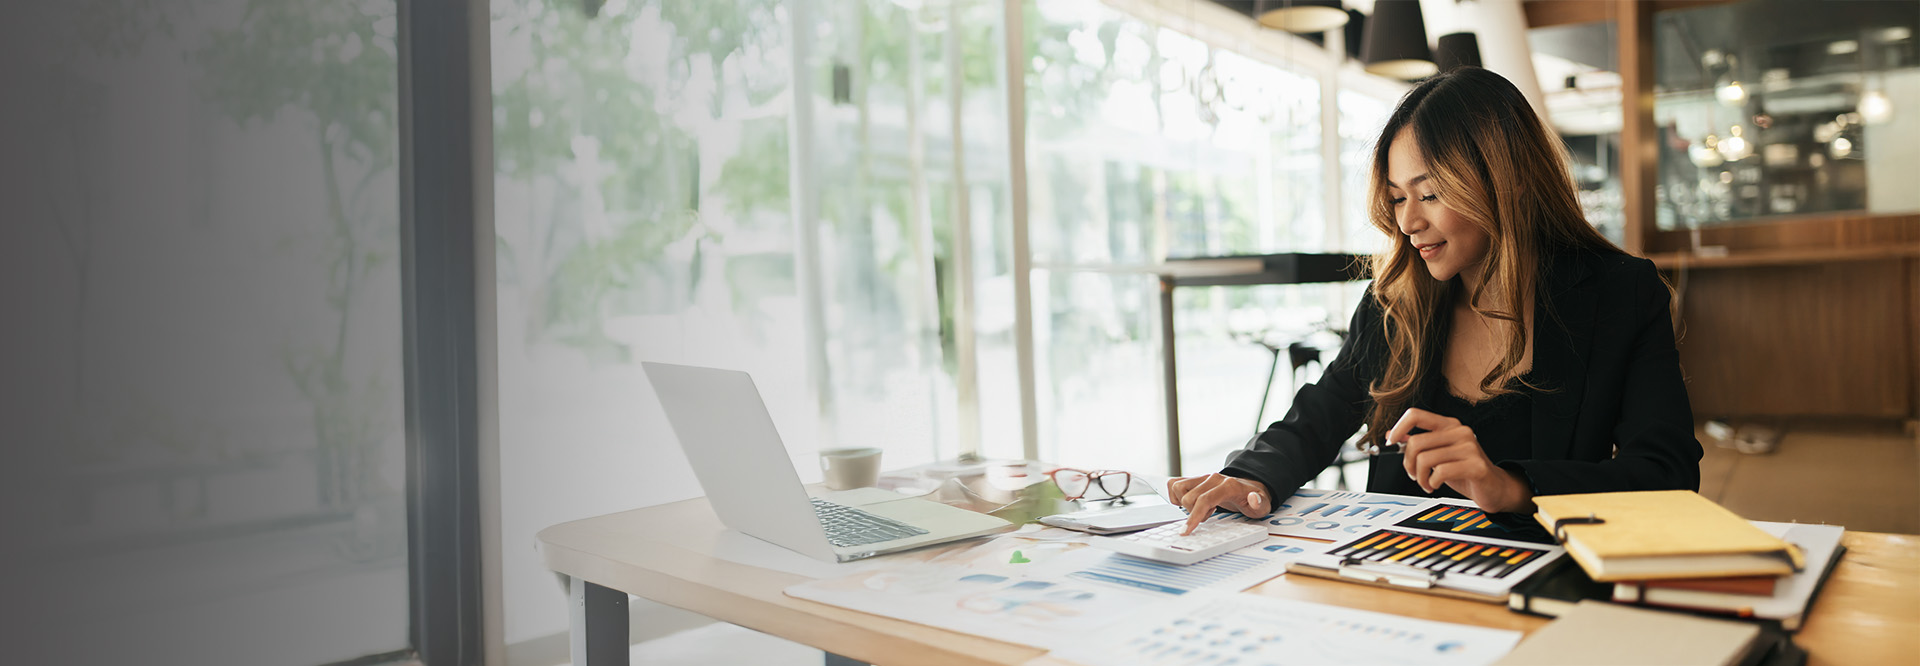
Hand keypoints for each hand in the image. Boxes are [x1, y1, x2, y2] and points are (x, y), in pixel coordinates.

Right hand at [1166, 473, 1270, 535]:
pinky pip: (1175, 483)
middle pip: (1189, 497)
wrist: (1249, 487)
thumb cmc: (1253, 499)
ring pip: (1178, 487)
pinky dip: (1176, 495)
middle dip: (1194, 513)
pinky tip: (1189, 504)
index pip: (1204, 499)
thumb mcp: (1263, 505)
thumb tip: (1253, 498)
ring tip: (1201, 509)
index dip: (1194, 516)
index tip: (1186, 530)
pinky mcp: (1195, 479)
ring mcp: (1203, 477)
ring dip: (1185, 503)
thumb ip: (1259, 503)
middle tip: (1209, 516)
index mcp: (1228, 485)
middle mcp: (1213, 478)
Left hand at [1385, 408, 1533, 513]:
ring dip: (1420, 477)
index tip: (1391, 443)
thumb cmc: (1464, 470)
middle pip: (1415, 442)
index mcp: (1449, 425)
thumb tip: (1391, 434)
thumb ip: (1419, 443)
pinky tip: (1436, 486)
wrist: (1494, 488)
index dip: (1399, 427)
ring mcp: (1469, 447)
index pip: (1416, 414)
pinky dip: (1432, 483)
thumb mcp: (1439, 454)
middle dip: (1408, 464)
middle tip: (1414, 475)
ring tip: (1427, 483)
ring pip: (1424, 459)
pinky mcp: (1476, 465)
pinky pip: (1440, 472)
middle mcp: (1460, 431)